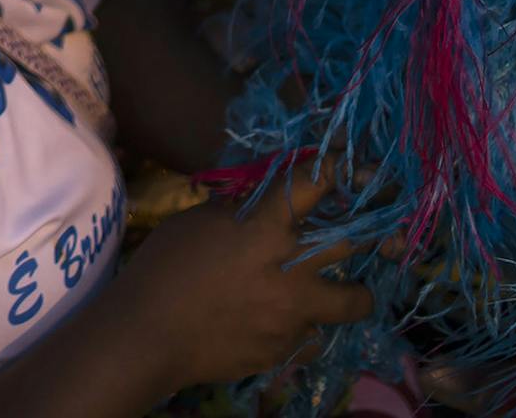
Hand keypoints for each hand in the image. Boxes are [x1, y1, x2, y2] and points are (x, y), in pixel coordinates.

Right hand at [112, 174, 374, 395]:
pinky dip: (305, 328)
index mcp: (266, 227)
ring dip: (351, 292)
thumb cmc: (164, 266)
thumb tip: (259, 203)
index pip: (316, 183)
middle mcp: (293, 268)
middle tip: (361, 230)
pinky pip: (314, 336)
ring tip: (346, 291)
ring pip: (354, 300)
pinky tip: (285, 325)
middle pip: (354, 242)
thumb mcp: (196, 221)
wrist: (150, 336)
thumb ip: (237, 211)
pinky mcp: (288, 349)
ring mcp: (296, 314)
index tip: (345, 165)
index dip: (336, 169)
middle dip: (365, 232)